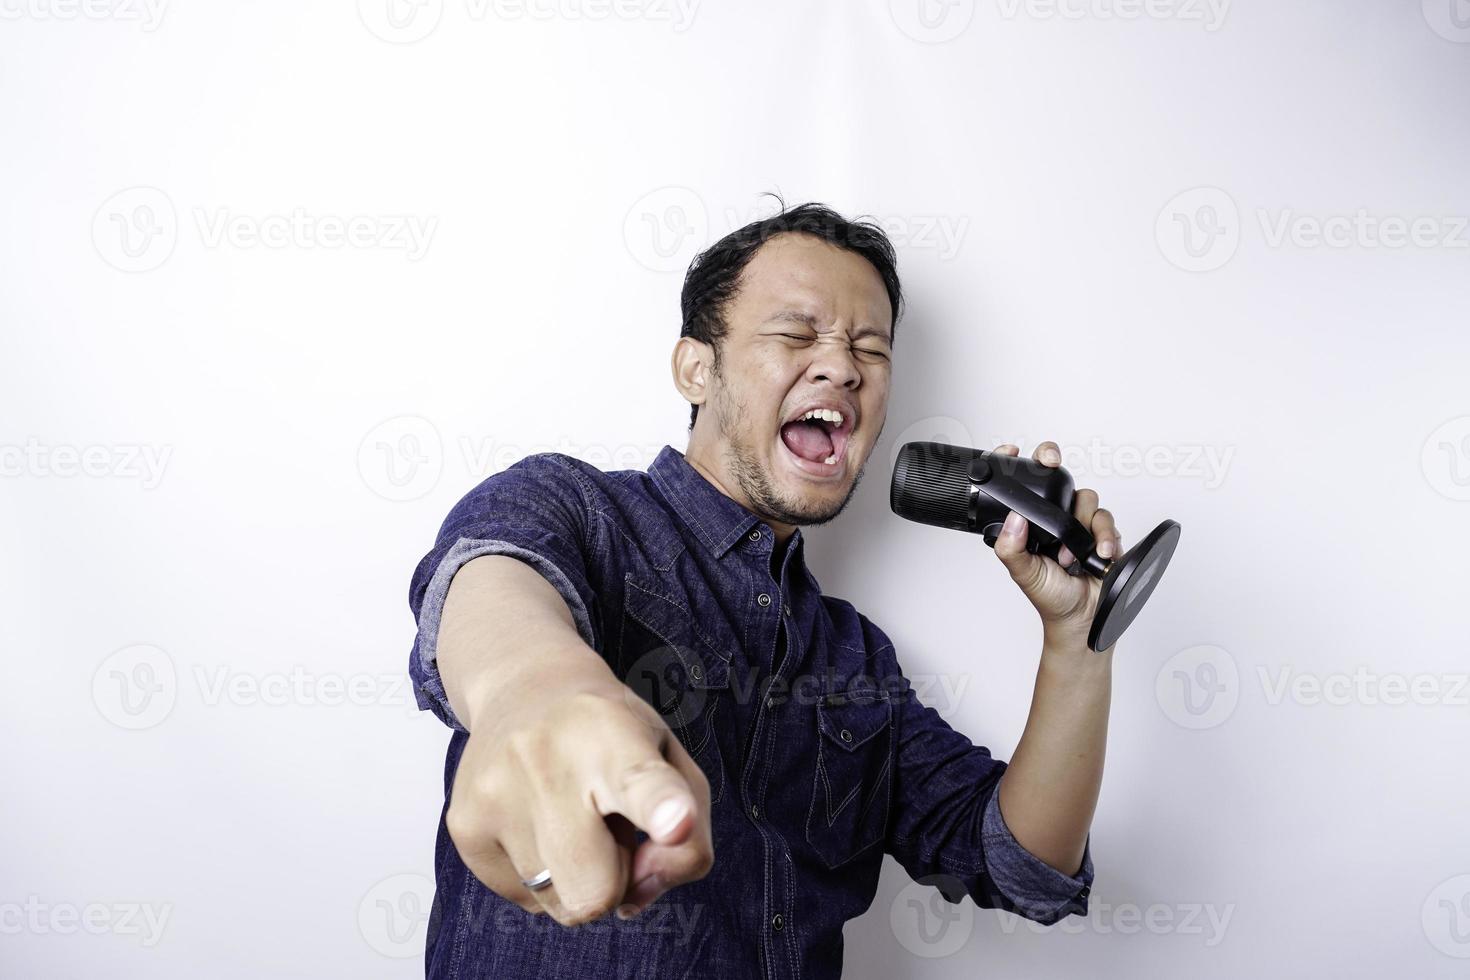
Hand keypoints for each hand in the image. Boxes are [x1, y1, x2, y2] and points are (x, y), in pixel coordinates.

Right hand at [446, 684, 713, 924]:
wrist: (523, 687)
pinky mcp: (463, 827)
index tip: (678, 823)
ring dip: (579, 874)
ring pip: (561, 905)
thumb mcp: (672, 760)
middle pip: (598, 891)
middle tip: (609, 825)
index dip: (664, 809)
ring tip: (571, 814)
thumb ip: (689, 839)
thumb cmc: (612, 734)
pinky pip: (527, 900)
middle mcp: (547, 761)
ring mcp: (495, 795)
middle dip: (617, 878)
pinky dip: (546, 874)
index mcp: (615, 737)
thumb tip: (634, 899)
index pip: (642, 783)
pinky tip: (539, 821)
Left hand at [990, 441, 1124, 647]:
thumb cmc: (1050, 597)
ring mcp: (1079, 524)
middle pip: (1059, 479)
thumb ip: (1011, 547)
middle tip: (1051, 464)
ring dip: (1081, 523)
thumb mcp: (1023, 573)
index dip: (1019, 464)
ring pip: (1085, 498)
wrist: (1081, 619)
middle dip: (1055, 465)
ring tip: (1071, 556)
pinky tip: (1098, 554)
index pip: (1023, 486)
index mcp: (1030, 524)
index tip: (1011, 451)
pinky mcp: (1102, 533)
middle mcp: (1054, 519)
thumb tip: (1013, 518)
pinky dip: (1104, 535)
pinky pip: (1107, 518)